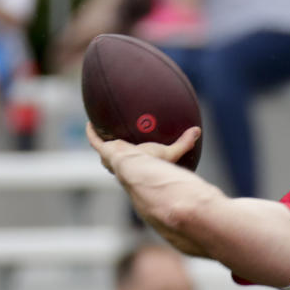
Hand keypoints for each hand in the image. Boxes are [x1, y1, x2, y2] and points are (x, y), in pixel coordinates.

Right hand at [86, 122, 200, 174]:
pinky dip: (92, 132)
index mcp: (135, 168)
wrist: (137, 167)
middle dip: (116, 151)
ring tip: (104, 131)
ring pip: (105, 149)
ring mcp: (111, 157)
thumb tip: (198, 130)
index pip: (133, 165)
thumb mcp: (170, 152)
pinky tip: (90, 122)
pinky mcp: (104, 150)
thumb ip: (184, 143)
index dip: (133, 160)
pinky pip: (95, 139)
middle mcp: (121, 164)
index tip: (135, 153)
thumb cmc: (153, 164)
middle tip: (118, 141)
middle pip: (116, 159)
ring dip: (104, 141)